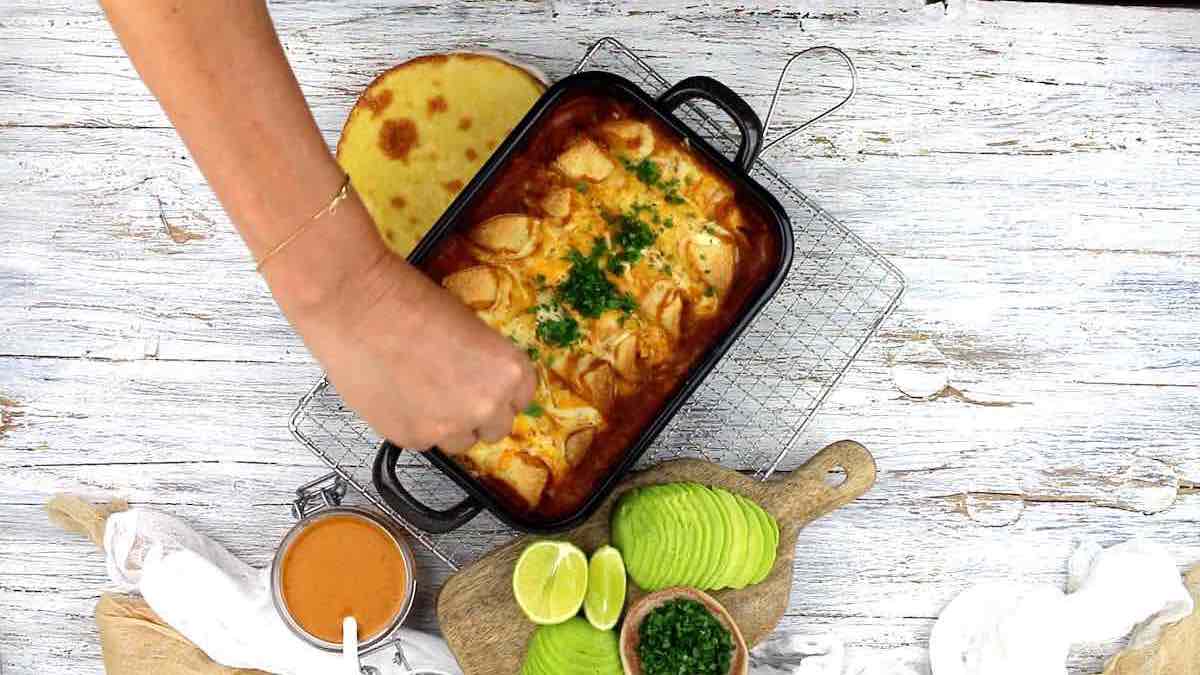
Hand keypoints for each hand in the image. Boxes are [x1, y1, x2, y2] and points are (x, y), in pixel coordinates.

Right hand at [270, 208, 535, 453]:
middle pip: (496, 428)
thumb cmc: (411, 300)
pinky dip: (414, 424)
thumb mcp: (468, 324)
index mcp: (509, 371)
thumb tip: (478, 381)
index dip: (501, 391)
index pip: (522, 398)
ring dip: (449, 424)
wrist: (356, 305)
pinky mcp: (410, 438)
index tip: (485, 385)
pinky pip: (423, 441)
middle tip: (453, 391)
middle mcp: (486, 405)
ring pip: (460, 441)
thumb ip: (483, 363)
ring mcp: (449, 427)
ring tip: (422, 394)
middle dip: (479, 413)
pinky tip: (397, 396)